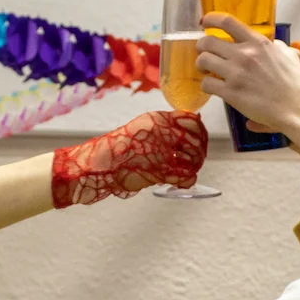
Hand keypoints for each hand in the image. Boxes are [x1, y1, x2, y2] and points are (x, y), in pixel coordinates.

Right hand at [50, 111, 206, 207]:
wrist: (99, 164)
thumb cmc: (120, 148)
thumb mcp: (143, 128)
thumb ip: (165, 126)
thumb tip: (194, 122)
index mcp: (158, 119)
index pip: (192, 120)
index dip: (200, 130)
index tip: (200, 139)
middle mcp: (161, 132)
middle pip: (197, 139)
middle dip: (200, 149)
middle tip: (197, 157)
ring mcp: (161, 151)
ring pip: (194, 158)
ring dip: (195, 165)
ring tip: (190, 169)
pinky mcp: (159, 171)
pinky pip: (185, 176)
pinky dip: (189, 179)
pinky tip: (184, 180)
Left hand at [197, 14, 299, 147]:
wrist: (296, 108)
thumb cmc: (296, 83)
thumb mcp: (290, 55)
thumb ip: (276, 47)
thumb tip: (271, 44)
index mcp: (258, 43)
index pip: (227, 22)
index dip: (211, 19)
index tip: (204, 22)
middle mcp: (244, 54)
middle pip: (208, 41)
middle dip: (201, 46)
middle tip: (203, 52)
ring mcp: (236, 73)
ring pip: (203, 61)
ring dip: (201, 64)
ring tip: (205, 70)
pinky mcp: (231, 93)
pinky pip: (206, 83)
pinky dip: (206, 84)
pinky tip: (212, 87)